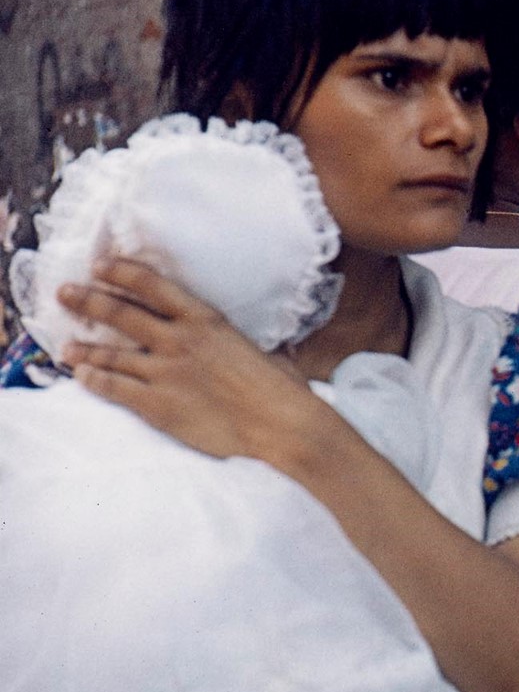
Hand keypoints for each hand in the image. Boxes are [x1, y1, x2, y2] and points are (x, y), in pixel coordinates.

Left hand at [55, 256, 313, 461]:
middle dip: (86, 301)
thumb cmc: (283, 390)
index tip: (100, 265)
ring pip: (110, 354)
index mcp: (206, 321)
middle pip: (119, 313)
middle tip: (63, 293)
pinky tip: (81, 377)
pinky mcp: (157, 405)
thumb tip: (270, 352)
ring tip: (65, 346)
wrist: (282, 426)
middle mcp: (178, 341)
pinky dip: (93, 380)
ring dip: (83, 349)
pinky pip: (113, 388)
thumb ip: (247, 349)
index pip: (152, 285)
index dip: (121, 272)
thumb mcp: (265, 353)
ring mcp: (164, 373)